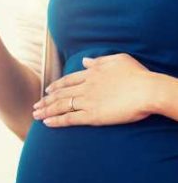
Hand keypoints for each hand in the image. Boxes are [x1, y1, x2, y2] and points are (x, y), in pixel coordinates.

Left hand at [32, 53, 154, 126]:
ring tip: (35, 115)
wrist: (147, 90)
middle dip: (46, 100)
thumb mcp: (117, 60)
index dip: (55, 86)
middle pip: (60, 94)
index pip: (68, 80)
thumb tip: (84, 60)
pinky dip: (57, 120)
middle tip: (35, 106)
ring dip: (46, 110)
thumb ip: (98, 61)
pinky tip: (46, 123)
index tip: (47, 90)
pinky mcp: (92, 116)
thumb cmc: (137, 75)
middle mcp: (85, 87)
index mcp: (91, 74)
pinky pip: (70, 119)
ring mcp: (87, 102)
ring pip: (61, 106)